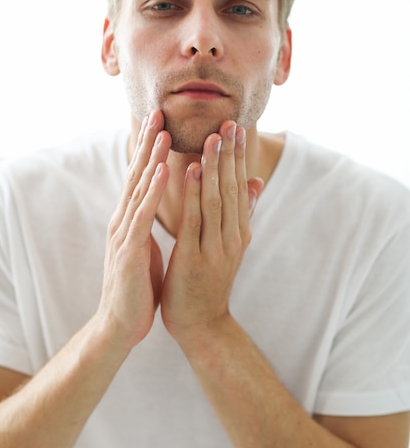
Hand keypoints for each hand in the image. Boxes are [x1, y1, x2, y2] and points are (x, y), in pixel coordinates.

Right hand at [97, 110, 170, 348]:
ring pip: (138, 190)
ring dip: (150, 159)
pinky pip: (141, 216)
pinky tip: (160, 172)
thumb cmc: (139, 285)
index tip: (162, 122)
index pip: (142, 178)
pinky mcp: (128, 251)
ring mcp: (124, 234)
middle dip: (147, 143)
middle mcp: (124, 221)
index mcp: (132, 220)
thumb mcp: (150, 247)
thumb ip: (153, 222)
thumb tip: (161, 205)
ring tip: (162, 132)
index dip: (150, 150)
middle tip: (157, 112)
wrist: (121, 325)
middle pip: (136, 175)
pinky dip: (150, 192)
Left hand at [161, 120, 262, 348]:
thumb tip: (256, 181)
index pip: (241, 186)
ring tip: (213, 138)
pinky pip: (194, 221)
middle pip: (232, 189)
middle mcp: (232, 238)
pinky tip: (191, 171)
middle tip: (228, 122)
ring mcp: (216, 249)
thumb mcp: (232, 245)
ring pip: (217, 200)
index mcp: (239, 231)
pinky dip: (194, 194)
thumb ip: (243, 213)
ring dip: (215, 167)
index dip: (238, 156)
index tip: (236, 127)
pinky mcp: (196, 260)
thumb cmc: (210, 281)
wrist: (201, 325)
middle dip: (230, 155)